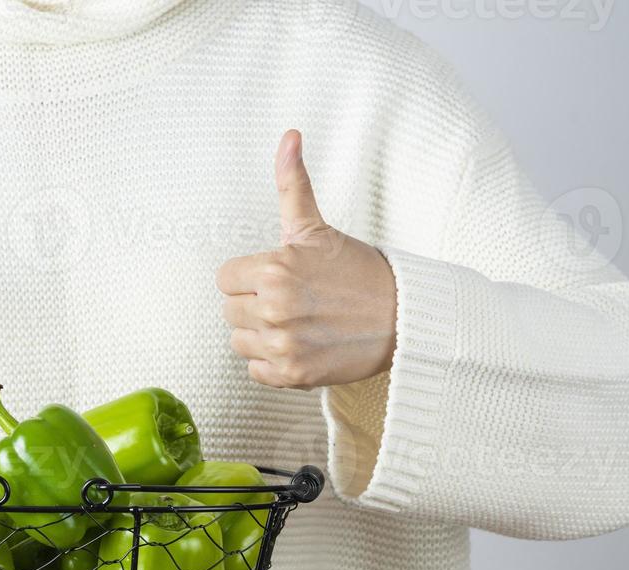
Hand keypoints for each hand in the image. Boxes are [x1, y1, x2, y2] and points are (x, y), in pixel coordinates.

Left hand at [217, 130, 398, 389]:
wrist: (403, 318)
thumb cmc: (358, 271)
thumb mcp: (318, 228)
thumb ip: (292, 185)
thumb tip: (289, 135)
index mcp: (273, 270)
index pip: (225, 279)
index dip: (249, 277)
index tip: (277, 279)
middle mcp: (273, 309)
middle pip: (230, 310)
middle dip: (255, 305)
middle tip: (293, 301)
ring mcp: (282, 345)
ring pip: (240, 341)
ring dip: (261, 335)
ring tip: (296, 324)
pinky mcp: (293, 375)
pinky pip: (255, 371)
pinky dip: (273, 364)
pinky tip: (300, 346)